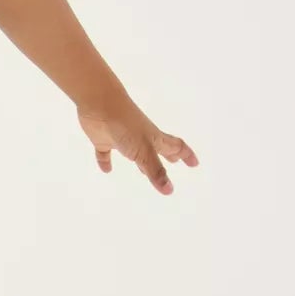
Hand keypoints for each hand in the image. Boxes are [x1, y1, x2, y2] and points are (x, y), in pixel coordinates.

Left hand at [76, 95, 197, 194]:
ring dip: (140, 162)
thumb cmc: (126, 126)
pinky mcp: (103, 139)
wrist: (99, 104)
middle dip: (168, 156)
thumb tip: (170, 190)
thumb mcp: (144, 152)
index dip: (186, 155)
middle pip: (158, 149)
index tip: (195, 164)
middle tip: (175, 162)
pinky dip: (106, 161)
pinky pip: (105, 153)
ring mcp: (122, 138)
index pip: (176, 147)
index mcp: (154, 139)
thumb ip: (155, 171)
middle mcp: (141, 138)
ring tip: (143, 172)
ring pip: (134, 153)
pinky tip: (106, 170)